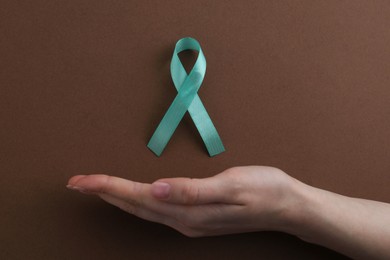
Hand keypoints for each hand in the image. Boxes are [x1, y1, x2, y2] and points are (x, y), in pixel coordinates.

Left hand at [67, 166, 300, 236]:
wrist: (288, 206)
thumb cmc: (264, 189)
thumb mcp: (232, 186)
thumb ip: (193, 190)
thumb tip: (156, 189)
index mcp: (189, 211)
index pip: (139, 198)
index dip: (109, 188)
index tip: (82, 180)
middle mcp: (184, 221)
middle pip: (135, 206)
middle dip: (104, 194)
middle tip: (76, 183)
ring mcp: (190, 222)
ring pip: (143, 210)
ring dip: (117, 199)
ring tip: (96, 189)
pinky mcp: (196, 217)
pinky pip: (156, 210)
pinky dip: (136, 201)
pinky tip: (132, 197)